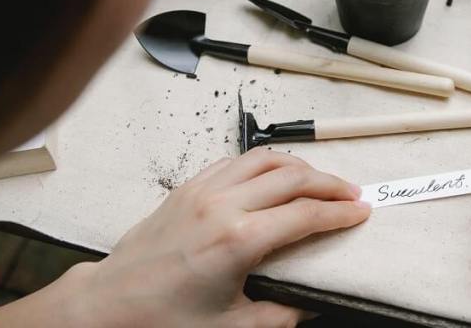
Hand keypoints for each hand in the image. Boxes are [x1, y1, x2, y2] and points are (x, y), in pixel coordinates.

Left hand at [0, 149, 369, 327]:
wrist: (108, 304)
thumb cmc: (164, 320)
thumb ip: (282, 314)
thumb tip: (312, 303)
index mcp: (238, 240)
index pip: (305, 215)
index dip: (340, 213)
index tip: (361, 212)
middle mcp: (223, 205)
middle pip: (292, 177)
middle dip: (329, 183)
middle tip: (351, 193)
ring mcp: (203, 190)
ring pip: (264, 159)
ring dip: (298, 165)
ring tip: (319, 179)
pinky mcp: (187, 186)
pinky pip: (235, 162)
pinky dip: (262, 163)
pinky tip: (272, 175)